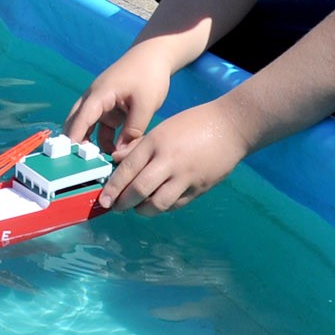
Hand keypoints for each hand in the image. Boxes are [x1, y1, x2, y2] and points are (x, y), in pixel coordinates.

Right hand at [63, 49, 175, 155]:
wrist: (154, 55)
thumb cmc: (149, 75)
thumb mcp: (145, 105)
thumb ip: (133, 131)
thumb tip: (121, 154)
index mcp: (99, 95)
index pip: (80, 120)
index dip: (74, 140)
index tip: (69, 159)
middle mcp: (93, 98)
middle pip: (75, 123)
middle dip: (75, 143)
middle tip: (79, 167)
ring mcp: (99, 102)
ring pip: (86, 126)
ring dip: (89, 143)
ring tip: (96, 165)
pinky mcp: (108, 107)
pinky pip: (100, 126)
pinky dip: (102, 139)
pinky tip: (111, 153)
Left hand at [97, 100, 256, 213]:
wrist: (230, 127)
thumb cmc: (193, 124)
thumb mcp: (162, 129)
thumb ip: (139, 147)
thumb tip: (116, 161)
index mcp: (155, 143)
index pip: (127, 170)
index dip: (113, 188)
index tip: (103, 200)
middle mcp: (168, 161)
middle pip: (139, 190)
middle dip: (123, 203)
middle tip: (115, 207)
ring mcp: (185, 177)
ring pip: (157, 204)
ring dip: (142, 210)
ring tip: (137, 207)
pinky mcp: (199, 188)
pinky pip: (175, 204)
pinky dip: (163, 207)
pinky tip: (157, 203)